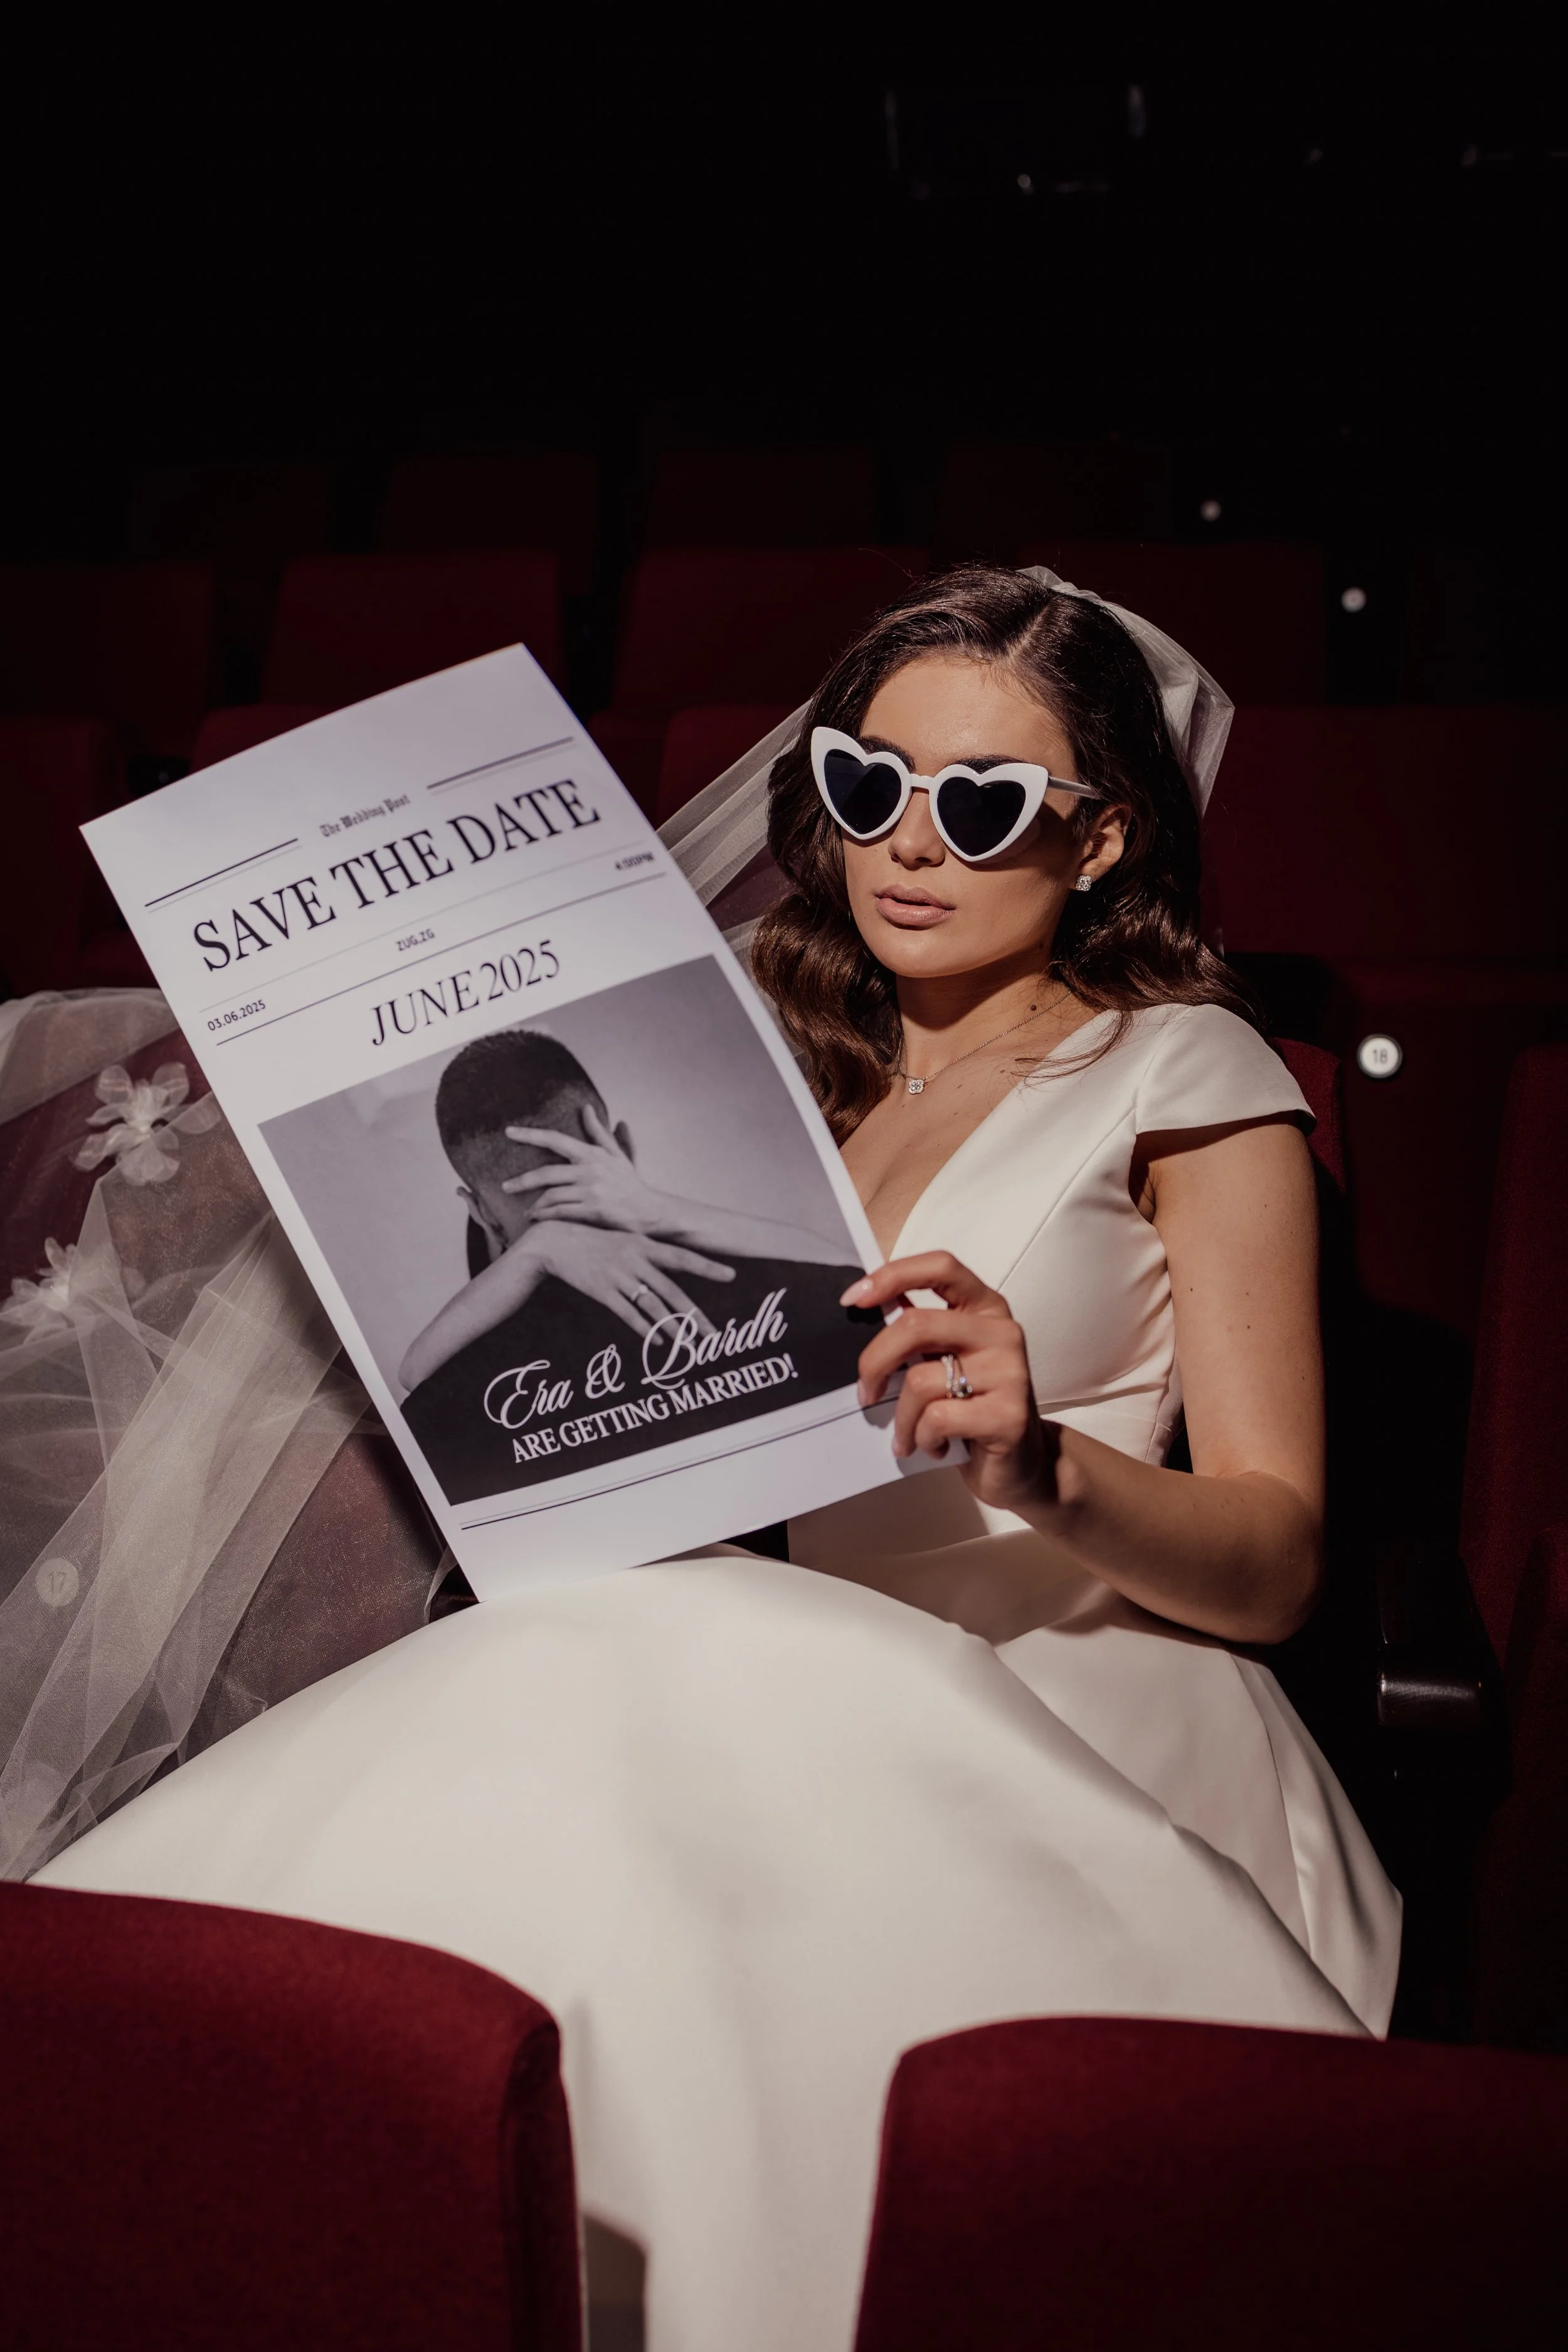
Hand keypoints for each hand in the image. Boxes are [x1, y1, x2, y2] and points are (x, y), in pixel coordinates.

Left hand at [502, 1104, 672, 1234]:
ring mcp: (592, 1191)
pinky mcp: (593, 1211)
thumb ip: (598, 1132)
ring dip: (535, 1205)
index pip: (556, 1139)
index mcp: (593, 1154)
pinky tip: (538, 1219)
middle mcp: (591, 1170)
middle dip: (522, 1181)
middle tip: (505, 1186)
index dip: (530, 1135)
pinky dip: (546, 1216)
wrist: (650, 1211)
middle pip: (546, 1173)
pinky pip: (561, 1212)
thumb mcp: (617, 1154)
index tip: (508, 1132)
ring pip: (551, 1195)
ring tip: (526, 1211)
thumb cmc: (630, 1183)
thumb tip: (586, 1107)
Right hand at [514, 1219, 734, 1339]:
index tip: (731, 1275)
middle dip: (695, 1315)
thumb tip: (676, 1266)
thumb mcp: (625, 1240)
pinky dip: (643, 1329)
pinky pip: (627, 1313)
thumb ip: (649, 1253)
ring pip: (653, 1306)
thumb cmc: (594, 1242)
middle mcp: (635, 1259)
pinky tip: (656, 1342)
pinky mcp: (601, 1291)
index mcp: (644, 1244)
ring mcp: (618, 1276)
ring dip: (673, 1329)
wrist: (554, 1242)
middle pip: (673, 1291)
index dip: (708, 1267)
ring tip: (690, 1347)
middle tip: (714, 1335)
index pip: (683, 1257)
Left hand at [842, 1252, 1056, 1516]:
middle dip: (874, 1362)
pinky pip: (937, 1419)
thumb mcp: (946, 1360)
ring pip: (920, 1382)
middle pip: (916, 1324)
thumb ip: (918, 1333)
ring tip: (909, 1436)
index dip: (892, 1275)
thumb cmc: (972, 1409)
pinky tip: (935, 1447)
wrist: (1022, 1465)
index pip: (941, 1266)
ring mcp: (1011, 1372)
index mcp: (986, 1308)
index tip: (852, 1299)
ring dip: (902, 1419)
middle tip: (865, 1392)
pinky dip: (922, 1439)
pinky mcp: (1010, 1415)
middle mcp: (1003, 1331)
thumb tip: (862, 1305)